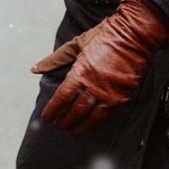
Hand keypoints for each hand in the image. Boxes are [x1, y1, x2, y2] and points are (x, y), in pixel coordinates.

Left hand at [34, 0, 168, 133]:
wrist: (133, 36)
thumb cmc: (103, 37)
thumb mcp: (76, 45)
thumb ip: (55, 59)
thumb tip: (34, 69)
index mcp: (80, 73)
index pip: (62, 98)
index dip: (52, 111)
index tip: (47, 118)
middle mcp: (94, 86)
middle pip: (76, 112)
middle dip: (65, 122)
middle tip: (59, 126)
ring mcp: (110, 93)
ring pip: (92, 118)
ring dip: (81, 128)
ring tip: (73, 132)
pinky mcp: (123, 96)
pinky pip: (109, 116)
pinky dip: (99, 124)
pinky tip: (92, 127)